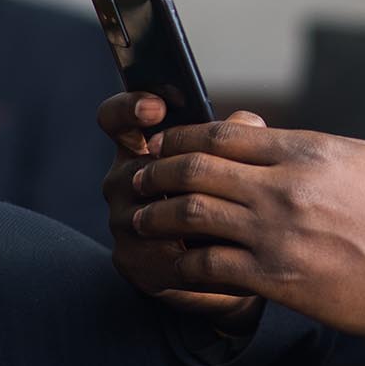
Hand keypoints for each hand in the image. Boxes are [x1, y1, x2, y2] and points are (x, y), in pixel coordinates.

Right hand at [99, 91, 265, 329]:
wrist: (227, 258)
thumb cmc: (228, 195)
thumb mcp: (233, 160)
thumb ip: (237, 136)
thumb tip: (248, 122)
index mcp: (143, 145)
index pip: (116, 118)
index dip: (129, 108)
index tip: (157, 107)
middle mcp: (123, 179)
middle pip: (134, 168)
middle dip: (176, 174)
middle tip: (211, 179)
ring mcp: (121, 219)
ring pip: (146, 212)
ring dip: (188, 216)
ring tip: (229, 217)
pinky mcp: (129, 258)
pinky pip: (153, 252)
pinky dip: (189, 251)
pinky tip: (220, 250)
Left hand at [129, 121, 364, 342]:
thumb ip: (320, 150)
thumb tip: (283, 145)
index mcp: (311, 151)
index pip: (229, 133)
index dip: (187, 135)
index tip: (168, 142)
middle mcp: (287, 186)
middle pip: (199, 167)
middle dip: (159, 170)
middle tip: (140, 177)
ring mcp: (277, 233)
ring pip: (192, 213)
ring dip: (158, 214)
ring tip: (143, 218)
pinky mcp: (274, 278)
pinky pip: (207, 265)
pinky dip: (183, 263)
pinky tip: (176, 264)